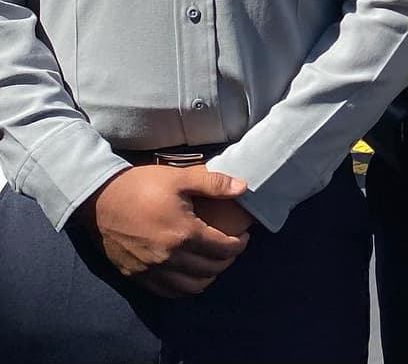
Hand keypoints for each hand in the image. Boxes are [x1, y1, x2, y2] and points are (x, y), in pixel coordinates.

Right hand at [78, 164, 251, 295]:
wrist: (99, 200)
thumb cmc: (141, 185)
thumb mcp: (180, 177)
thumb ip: (214, 183)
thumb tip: (243, 187)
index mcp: (184, 233)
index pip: (222, 249)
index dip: (239, 244)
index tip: (244, 236)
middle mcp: (170, 258)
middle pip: (210, 270)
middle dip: (227, 260)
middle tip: (232, 247)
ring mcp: (152, 271)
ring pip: (191, 288)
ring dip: (208, 276)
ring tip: (213, 261)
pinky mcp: (137, 278)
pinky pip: (169, 292)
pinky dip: (185, 287)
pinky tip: (189, 274)